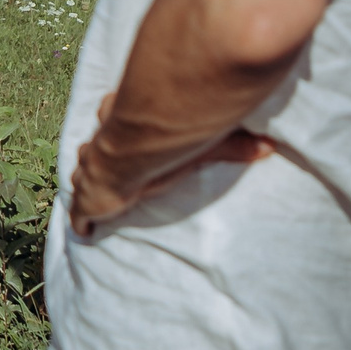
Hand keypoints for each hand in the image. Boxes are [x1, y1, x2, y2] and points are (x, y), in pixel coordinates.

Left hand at [68, 93, 276, 237]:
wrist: (124, 160)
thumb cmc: (161, 146)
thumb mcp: (200, 144)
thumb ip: (232, 146)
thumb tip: (270, 147)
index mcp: (119, 127)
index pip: (109, 119)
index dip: (111, 124)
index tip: (113, 130)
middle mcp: (99, 148)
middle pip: (89, 149)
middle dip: (92, 156)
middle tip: (99, 167)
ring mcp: (87, 175)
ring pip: (79, 174)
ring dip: (84, 181)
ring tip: (90, 190)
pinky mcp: (85, 201)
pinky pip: (79, 212)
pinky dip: (80, 221)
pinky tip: (82, 230)